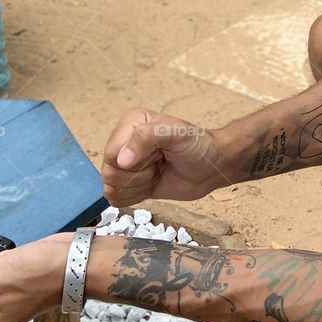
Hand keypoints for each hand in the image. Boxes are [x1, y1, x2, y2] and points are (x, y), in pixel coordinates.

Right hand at [101, 107, 224, 205]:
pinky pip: (117, 198)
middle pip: (110, 172)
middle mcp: (124, 141)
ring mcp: (125, 163)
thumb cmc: (198, 146)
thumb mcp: (177, 134)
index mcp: (130, 123)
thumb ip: (147, 138)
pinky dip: (135, 196)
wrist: (211, 167)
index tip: (157, 157)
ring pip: (112, 187)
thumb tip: (121, 160)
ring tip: (157, 172)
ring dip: (138, 186)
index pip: (111, 154)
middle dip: (138, 175)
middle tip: (160, 164)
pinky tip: (152, 184)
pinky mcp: (130, 182)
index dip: (133, 163)